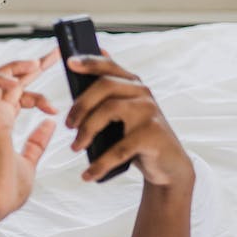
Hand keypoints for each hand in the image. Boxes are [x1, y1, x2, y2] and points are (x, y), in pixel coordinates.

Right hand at [0, 51, 58, 221]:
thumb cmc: (4, 191)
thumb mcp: (28, 163)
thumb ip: (36, 143)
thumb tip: (50, 124)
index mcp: (3, 126)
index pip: (18, 97)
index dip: (37, 92)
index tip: (56, 104)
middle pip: (10, 81)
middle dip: (32, 65)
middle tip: (54, 53)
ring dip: (14, 68)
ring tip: (36, 65)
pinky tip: (18, 81)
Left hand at [65, 51, 193, 187]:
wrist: (168, 166)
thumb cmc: (137, 137)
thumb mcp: (123, 115)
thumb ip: (105, 98)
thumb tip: (76, 75)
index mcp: (132, 84)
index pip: (109, 66)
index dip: (89, 62)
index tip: (69, 63)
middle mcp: (143, 93)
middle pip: (105, 86)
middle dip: (81, 105)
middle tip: (68, 125)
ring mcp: (149, 112)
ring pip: (109, 110)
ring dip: (87, 130)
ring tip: (75, 147)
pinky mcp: (153, 135)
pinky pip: (120, 148)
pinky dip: (101, 163)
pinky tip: (88, 174)